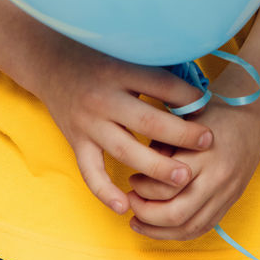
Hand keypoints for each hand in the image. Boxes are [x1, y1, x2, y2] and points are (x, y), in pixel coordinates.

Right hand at [35, 39, 213, 216]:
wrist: (50, 62)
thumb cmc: (98, 57)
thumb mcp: (125, 53)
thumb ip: (155, 69)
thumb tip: (196, 90)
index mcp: (119, 71)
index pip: (160, 84)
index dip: (187, 96)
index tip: (208, 106)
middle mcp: (103, 98)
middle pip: (147, 120)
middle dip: (180, 135)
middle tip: (208, 143)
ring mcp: (88, 123)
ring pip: (125, 151)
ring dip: (156, 167)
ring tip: (184, 179)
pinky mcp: (76, 142)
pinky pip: (90, 172)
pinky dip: (105, 192)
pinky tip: (125, 207)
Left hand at [126, 94, 259, 241]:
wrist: (251, 115)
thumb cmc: (212, 111)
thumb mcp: (183, 120)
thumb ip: (162, 146)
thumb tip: (140, 171)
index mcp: (204, 154)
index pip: (167, 185)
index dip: (143, 188)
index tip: (131, 179)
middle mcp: (217, 178)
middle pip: (178, 213)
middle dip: (148, 215)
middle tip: (130, 203)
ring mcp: (227, 193)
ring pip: (190, 227)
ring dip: (160, 231)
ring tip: (139, 221)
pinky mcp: (231, 201)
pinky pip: (204, 228)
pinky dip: (180, 233)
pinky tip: (162, 228)